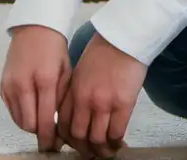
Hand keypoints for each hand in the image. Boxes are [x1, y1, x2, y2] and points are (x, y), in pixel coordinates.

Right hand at [0, 25, 70, 152]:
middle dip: (41, 134)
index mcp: (44, 80)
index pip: (44, 120)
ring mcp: (10, 86)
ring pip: (19, 120)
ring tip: (44, 124)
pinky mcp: (3, 86)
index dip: (50, 137)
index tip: (56, 146)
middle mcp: (23, 84)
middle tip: (52, 138)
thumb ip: (62, 100)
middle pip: (29, 125)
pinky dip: (22, 116)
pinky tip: (33, 112)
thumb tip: (60, 125)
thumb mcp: (66, 73)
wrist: (34, 29)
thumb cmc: (55, 49)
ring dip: (32, 126)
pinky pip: (12, 111)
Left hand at [57, 31, 146, 157]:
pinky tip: (118, 143)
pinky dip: (115, 142)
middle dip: (84, 150)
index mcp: (72, 92)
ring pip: (97, 139)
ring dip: (101, 151)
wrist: (123, 38)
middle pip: (78, 137)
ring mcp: (103, 103)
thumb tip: (79, 115)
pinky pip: (116, 132)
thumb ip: (77, 94)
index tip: (76, 145)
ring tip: (107, 153)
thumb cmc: (104, 52)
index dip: (69, 141)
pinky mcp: (123, 103)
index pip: (63, 126)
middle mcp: (84, 100)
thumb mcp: (81, 73)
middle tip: (91, 155)